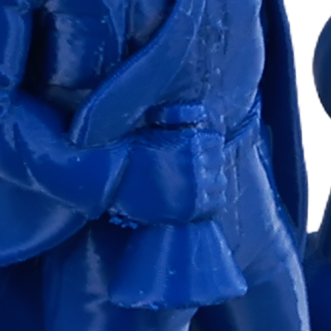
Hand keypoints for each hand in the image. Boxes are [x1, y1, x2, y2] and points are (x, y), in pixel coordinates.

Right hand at [108, 125, 226, 226]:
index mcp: (189, 141)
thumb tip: (194, 122)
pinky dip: (209, 202)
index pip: (215, 142)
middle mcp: (197, 163)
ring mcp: (195, 187)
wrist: (111, 181)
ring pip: (219, 183)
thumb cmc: (127, 154)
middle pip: (218, 162)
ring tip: (199, 186)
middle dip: (209, 165)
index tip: (201, 152)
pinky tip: (199, 201)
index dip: (208, 147)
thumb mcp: (154, 131)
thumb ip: (176, 130)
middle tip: (198, 171)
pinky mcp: (190, 208)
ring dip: (211, 184)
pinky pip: (214, 205)